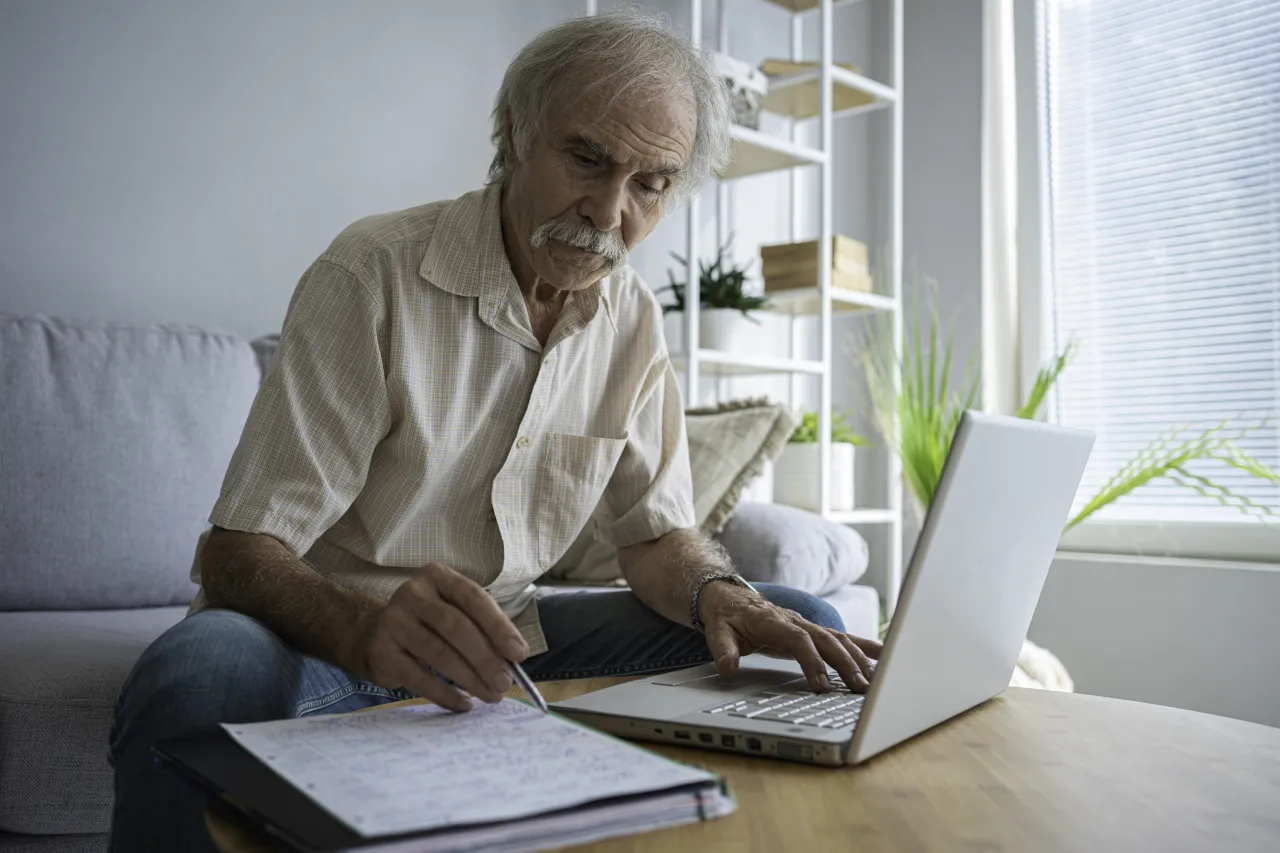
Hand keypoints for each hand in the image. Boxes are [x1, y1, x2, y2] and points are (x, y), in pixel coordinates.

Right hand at [352, 563, 529, 711]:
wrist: (373, 634)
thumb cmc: (428, 622)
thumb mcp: (454, 612)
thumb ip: (482, 628)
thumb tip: (512, 660)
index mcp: (437, 576)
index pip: (474, 599)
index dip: (499, 627)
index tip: (520, 654)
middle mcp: (413, 594)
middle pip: (457, 627)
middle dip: (486, 658)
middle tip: (505, 682)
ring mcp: (394, 621)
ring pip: (440, 654)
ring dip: (470, 679)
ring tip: (491, 695)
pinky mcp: (382, 652)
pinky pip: (419, 678)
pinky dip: (445, 694)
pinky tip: (464, 704)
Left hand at [699, 582, 881, 692]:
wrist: (730, 597)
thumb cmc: (727, 617)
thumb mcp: (717, 633)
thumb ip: (723, 650)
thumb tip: (727, 667)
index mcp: (773, 622)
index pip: (798, 640)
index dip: (811, 661)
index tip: (820, 685)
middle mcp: (795, 621)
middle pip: (826, 640)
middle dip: (845, 664)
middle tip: (858, 688)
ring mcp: (807, 624)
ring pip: (839, 639)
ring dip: (858, 659)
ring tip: (873, 681)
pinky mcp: (814, 630)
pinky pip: (843, 637)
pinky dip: (864, 645)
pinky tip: (884, 656)